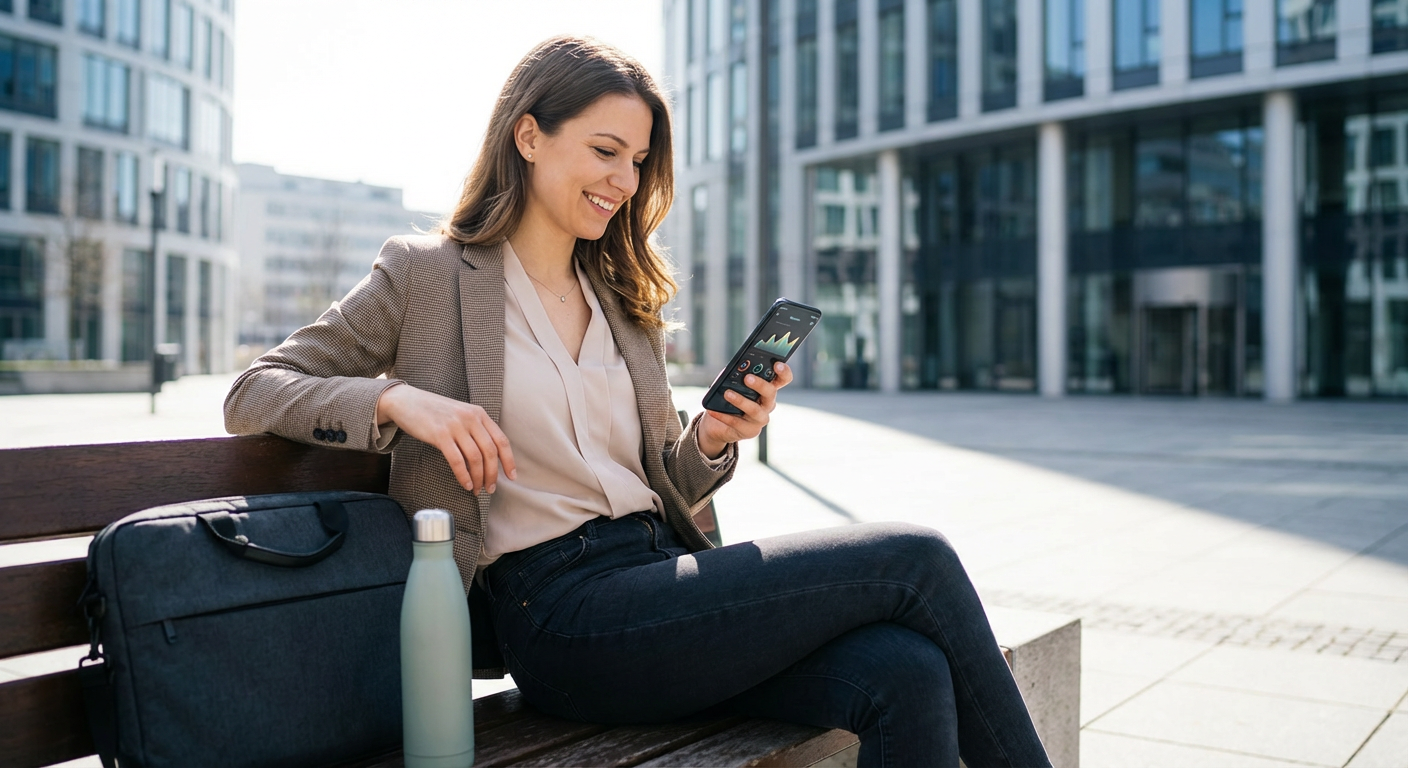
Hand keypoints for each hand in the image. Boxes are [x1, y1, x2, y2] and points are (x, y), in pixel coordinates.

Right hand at [376, 383, 516, 494]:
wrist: (406, 401)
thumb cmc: (434, 412)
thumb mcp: (461, 415)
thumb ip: (475, 430)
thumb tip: (487, 458)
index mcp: (479, 414)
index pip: (501, 440)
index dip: (509, 461)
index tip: (511, 476)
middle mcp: (470, 418)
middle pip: (490, 452)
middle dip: (493, 474)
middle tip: (491, 489)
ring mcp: (455, 426)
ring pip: (475, 458)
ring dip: (478, 478)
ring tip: (476, 489)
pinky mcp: (440, 435)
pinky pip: (457, 460)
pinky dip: (463, 475)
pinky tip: (465, 484)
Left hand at [698, 362, 793, 457]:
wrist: (719, 423)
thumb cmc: (729, 395)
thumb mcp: (732, 382)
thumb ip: (736, 374)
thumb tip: (734, 369)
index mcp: (768, 388)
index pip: (782, 379)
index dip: (783, 372)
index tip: (776, 364)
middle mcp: (768, 404)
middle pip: (771, 393)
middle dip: (760, 385)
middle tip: (747, 378)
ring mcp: (760, 419)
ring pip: (755, 410)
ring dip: (741, 401)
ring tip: (727, 393)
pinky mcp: (750, 431)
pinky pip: (737, 423)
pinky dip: (724, 416)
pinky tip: (713, 410)